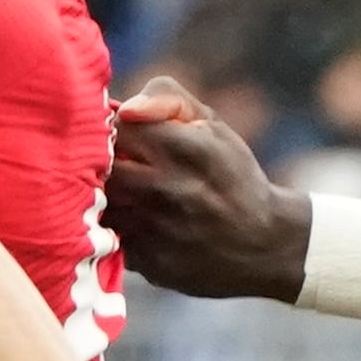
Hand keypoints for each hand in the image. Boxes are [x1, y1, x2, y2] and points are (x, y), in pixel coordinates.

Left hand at [100, 79, 308, 302]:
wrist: (262, 243)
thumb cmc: (230, 175)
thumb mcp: (212, 126)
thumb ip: (168, 100)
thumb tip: (125, 108)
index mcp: (185, 149)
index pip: (118, 126)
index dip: (115, 129)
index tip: (126, 137)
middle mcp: (166, 189)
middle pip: (100, 167)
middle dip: (102, 163)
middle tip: (120, 166)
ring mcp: (154, 229)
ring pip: (98, 204)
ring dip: (105, 196)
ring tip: (130, 194)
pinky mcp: (147, 261)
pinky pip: (109, 237)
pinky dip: (114, 228)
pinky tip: (138, 224)